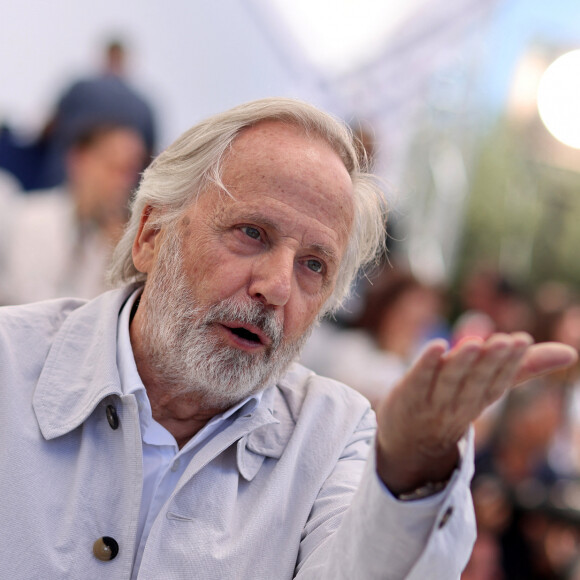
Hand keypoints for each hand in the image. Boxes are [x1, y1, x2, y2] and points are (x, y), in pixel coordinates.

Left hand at [374, 333, 576, 494]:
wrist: (410, 440)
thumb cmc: (455, 403)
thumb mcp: (488, 386)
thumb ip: (523, 367)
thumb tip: (571, 353)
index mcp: (482, 398)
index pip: (498, 381)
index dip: (509, 362)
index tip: (521, 340)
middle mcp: (460, 402)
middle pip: (477, 382)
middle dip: (492, 362)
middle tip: (506, 341)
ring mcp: (432, 402)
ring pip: (450, 382)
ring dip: (462, 364)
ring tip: (475, 345)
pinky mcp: (408, 396)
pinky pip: (418, 380)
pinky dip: (426, 365)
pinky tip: (436, 346)